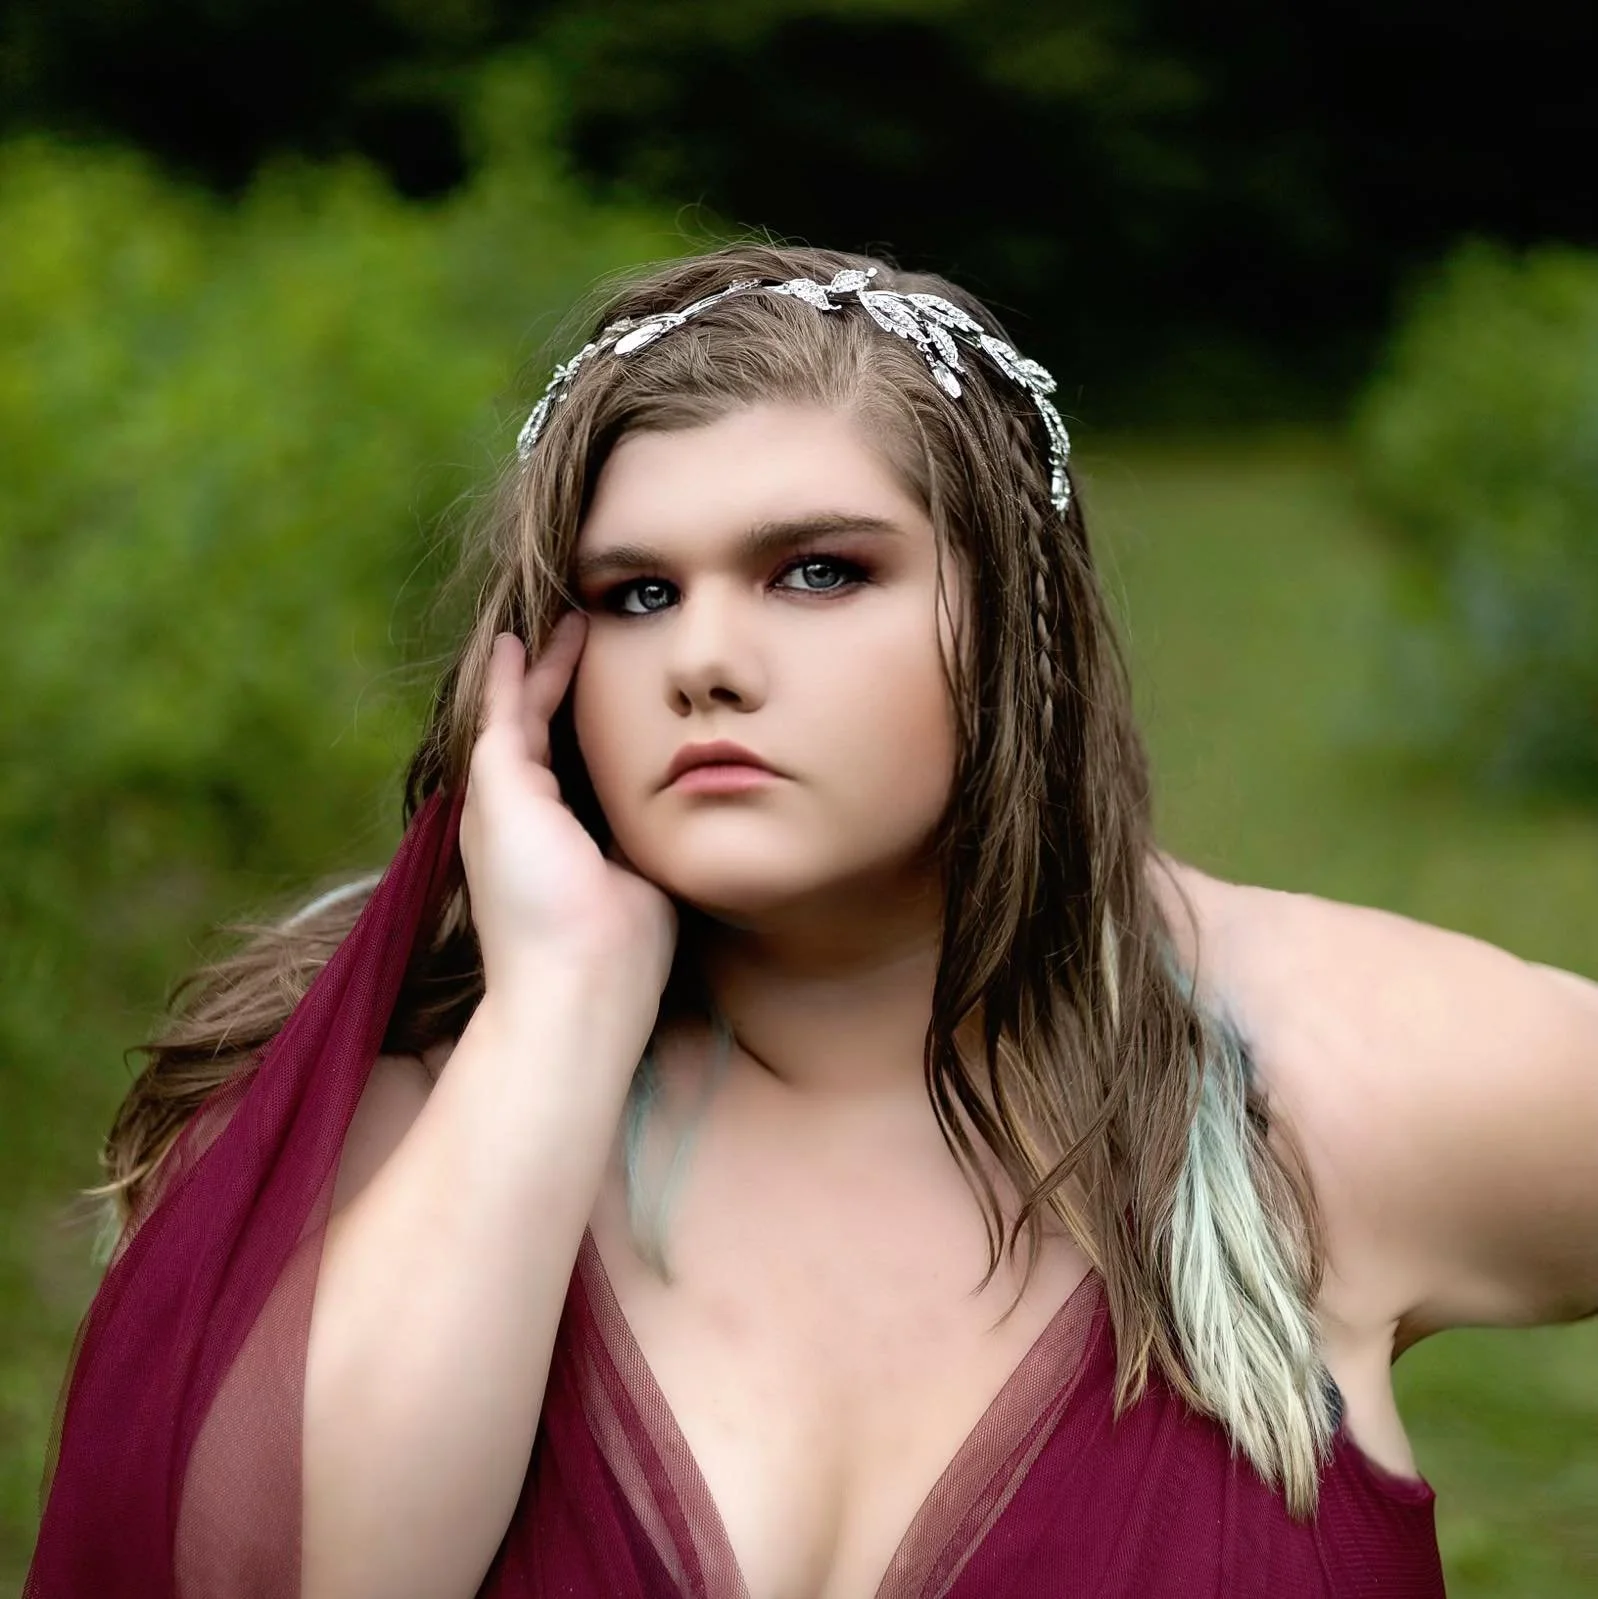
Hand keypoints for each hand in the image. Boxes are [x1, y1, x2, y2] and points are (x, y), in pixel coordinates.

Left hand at [460, 618, 677, 1002]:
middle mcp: (548, 807)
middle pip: (563, 725)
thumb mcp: (498, 795)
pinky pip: (645, 784)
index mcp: (504, 795)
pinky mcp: (640, 848)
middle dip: (579, 677)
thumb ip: (503, 728)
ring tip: (642, 660)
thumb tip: (506, 657)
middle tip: (610, 624)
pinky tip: (674, 722)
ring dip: (617, 709)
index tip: (571, 618)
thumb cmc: (532, 889)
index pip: (520, 710)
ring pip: (604, 750)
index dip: (541, 663)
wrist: (587, 974)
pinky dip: (653, 749)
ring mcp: (596, 828)